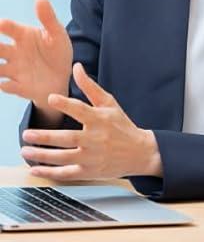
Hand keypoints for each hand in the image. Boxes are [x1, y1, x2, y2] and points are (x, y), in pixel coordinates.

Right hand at [0, 0, 73, 111]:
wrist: (63, 77)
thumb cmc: (58, 52)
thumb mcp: (57, 34)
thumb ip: (48, 17)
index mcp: (23, 37)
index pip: (9, 29)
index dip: (3, 26)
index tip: (0, 23)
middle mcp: (14, 53)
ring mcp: (14, 70)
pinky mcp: (18, 86)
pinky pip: (7, 86)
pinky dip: (5, 85)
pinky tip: (5, 84)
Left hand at [20, 63, 159, 180]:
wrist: (139, 152)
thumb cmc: (121, 126)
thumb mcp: (109, 103)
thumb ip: (90, 87)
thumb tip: (77, 68)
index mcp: (101, 119)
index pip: (81, 110)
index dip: (65, 104)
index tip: (51, 98)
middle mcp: (95, 139)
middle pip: (66, 138)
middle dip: (44, 137)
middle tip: (26, 134)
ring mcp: (91, 157)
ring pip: (62, 157)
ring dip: (41, 155)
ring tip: (26, 150)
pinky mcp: (88, 172)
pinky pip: (65, 173)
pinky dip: (49, 173)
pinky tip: (35, 169)